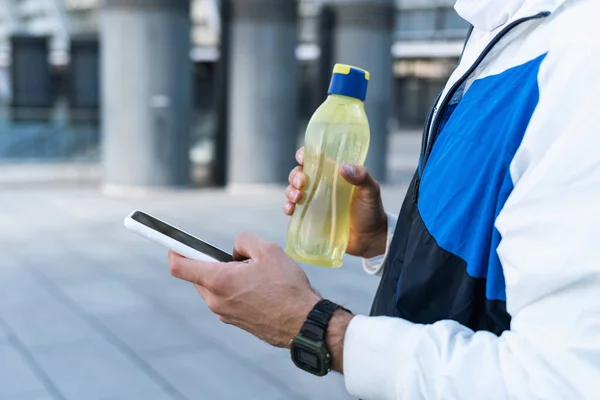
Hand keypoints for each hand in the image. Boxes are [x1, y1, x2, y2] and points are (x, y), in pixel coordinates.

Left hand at [168, 233, 321, 347]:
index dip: (173, 250)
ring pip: (214, 288)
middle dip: (210, 262)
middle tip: (236, 257)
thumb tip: (235, 250)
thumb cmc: (287, 286)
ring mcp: (225, 315)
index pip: (179, 266)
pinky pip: (226, 300)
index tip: (173, 243)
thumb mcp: (268, 249)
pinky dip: (235, 291)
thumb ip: (243, 241)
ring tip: (255, 274)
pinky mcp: (236, 323)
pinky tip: (260, 289)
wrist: (304, 323)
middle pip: (197, 276)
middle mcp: (216, 301)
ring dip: (225, 277)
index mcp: (219, 281)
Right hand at [284, 147, 387, 258]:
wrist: (370, 239)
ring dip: (290, 191)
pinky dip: (287, 207)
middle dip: (295, 176)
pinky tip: (290, 209)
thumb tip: (342, 167)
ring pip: (293, 190)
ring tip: (297, 198)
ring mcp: (314, 202)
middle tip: (302, 183)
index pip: (315, 159)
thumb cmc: (371, 211)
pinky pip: (293, 210)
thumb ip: (362, 177)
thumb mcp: (371, 191)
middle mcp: (321, 185)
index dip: (305, 155)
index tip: (302, 158)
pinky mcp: (310, 218)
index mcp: (334, 174)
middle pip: (299, 174)